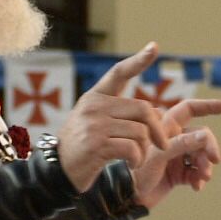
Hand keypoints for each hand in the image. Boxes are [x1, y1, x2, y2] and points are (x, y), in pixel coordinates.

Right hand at [56, 47, 168, 192]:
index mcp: (95, 97)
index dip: (138, 60)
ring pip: (141, 131)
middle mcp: (94, 106)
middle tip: (162, 144)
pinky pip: (132, 148)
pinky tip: (131, 164)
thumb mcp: (97, 124)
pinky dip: (138, 159)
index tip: (154, 46)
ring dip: (145, 149)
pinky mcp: (96, 144)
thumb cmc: (83, 150)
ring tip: (136, 158)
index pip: (119, 73)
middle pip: (143, 109)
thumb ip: (121, 115)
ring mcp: (94, 124)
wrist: (57, 173)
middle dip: (158, 129)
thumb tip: (157, 112)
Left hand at [129, 86, 220, 206]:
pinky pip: (197, 172)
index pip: (190, 109)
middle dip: (209, 147)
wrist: (127, 199)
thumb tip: (206, 135)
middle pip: (202, 136)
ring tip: (203, 178)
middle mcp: (173, 139)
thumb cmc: (136, 173)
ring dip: (205, 166)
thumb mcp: (158, 156)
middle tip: (214, 160)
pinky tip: (196, 187)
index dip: (208, 106)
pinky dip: (199, 178)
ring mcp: (177, 156)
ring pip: (202, 155)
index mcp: (165, 127)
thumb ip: (181, 144)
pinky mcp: (179, 173)